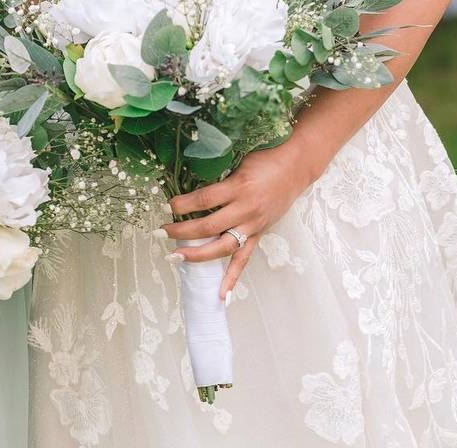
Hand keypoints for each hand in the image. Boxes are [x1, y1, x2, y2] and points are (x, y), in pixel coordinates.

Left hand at [162, 144, 319, 299]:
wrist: (296, 169)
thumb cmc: (265, 161)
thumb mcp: (238, 163)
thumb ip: (218, 179)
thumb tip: (190, 190)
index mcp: (238, 187)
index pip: (205, 199)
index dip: (183, 204)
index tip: (168, 206)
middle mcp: (246, 209)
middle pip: (208, 226)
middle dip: (181, 231)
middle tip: (161, 232)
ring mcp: (253, 224)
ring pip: (223, 246)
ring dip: (197, 254)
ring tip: (176, 257)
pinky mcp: (258, 234)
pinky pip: (244, 259)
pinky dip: (233, 278)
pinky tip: (221, 295)